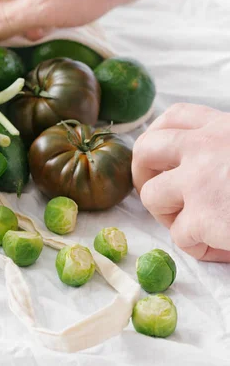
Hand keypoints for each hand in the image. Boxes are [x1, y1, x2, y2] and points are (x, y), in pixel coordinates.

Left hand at [132, 103, 229, 261]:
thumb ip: (227, 149)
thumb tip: (208, 168)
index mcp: (223, 127)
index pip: (173, 117)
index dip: (159, 138)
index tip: (161, 158)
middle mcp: (204, 146)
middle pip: (146, 150)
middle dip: (144, 175)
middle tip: (160, 196)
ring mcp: (199, 180)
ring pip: (153, 196)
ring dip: (170, 216)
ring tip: (199, 226)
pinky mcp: (203, 216)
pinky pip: (181, 236)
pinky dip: (199, 247)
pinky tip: (224, 247)